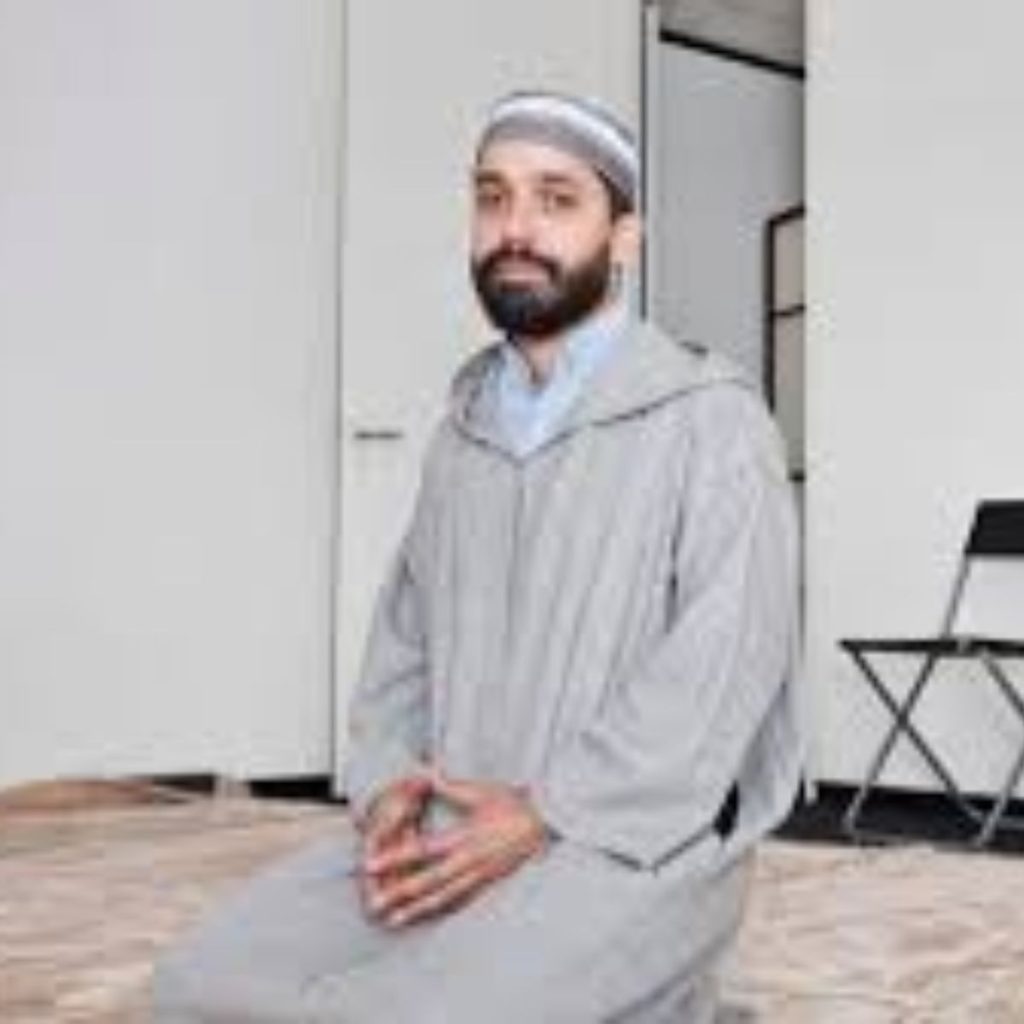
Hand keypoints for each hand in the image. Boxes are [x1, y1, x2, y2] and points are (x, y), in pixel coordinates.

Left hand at [363, 772, 548, 927]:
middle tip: (375, 905)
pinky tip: (425, 917)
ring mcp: (478, 876)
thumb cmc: (511, 805)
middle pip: (428, 881)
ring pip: (443, 897)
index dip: (395, 858)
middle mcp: (469, 861)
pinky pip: (459, 901)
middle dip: (399, 894)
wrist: (543, 824)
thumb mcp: (481, 792)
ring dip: (416, 910)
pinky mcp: (486, 884)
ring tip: (394, 920)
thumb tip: (427, 774)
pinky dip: (440, 912)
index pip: (423, 850)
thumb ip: (451, 787)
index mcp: (465, 837)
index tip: (371, 865)